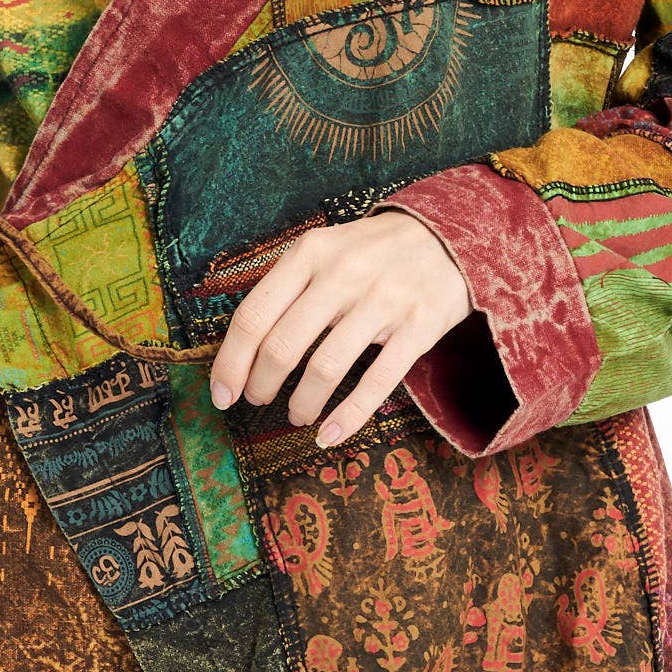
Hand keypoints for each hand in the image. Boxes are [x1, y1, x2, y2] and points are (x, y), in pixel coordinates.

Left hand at [207, 207, 471, 446]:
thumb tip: (243, 347)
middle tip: (259, 401)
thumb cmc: (373, 252)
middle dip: (262, 385)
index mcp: (310, 253)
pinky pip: (375, 382)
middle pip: (283, 346)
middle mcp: (342, 274)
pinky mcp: (417, 326)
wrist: (450, 236)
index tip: (221, 394)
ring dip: (302, 403)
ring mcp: (383, 301)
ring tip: (297, 415)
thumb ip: (288, 287)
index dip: (231, 362)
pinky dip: (348, 417)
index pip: (253, 315)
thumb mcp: (325, 250)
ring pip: (326, 368)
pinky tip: (330, 435)